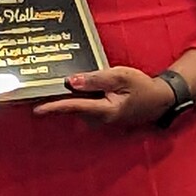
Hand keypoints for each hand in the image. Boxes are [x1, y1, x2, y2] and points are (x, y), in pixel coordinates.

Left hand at [33, 67, 174, 126]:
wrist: (158, 99)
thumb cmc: (140, 86)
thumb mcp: (119, 77)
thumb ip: (95, 79)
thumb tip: (71, 82)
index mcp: (104, 110)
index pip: (74, 107)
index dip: (54, 107)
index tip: (37, 109)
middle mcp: (99, 118)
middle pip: (72, 106)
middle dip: (56, 99)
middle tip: (36, 90)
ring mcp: (101, 118)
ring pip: (78, 105)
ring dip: (68, 95)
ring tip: (56, 82)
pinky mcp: (102, 113)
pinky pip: (85, 104)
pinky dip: (79, 95)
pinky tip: (76, 84)